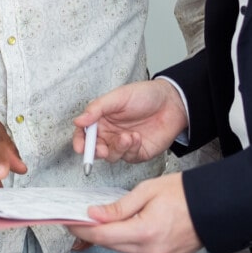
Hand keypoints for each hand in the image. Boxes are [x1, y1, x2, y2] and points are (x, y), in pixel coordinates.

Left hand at [68, 173, 201, 252]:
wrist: (214, 206)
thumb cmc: (184, 193)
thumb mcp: (147, 190)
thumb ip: (119, 206)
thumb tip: (95, 214)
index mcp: (146, 231)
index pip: (103, 235)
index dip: (81, 228)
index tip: (68, 220)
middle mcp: (152, 250)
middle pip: (111, 244)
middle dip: (93, 232)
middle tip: (79, 218)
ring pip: (123, 249)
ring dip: (111, 236)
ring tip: (101, 220)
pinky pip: (138, 251)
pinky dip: (128, 240)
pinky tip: (125, 227)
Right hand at [72, 79, 186, 164]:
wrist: (172, 102)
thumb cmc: (145, 95)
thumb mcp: (118, 96)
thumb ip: (97, 108)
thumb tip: (78, 120)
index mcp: (102, 119)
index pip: (85, 133)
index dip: (80, 142)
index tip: (80, 147)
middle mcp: (110, 133)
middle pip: (95, 149)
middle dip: (96, 152)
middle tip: (102, 149)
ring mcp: (124, 144)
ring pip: (112, 156)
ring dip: (117, 148)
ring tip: (127, 136)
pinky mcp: (138, 152)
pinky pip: (129, 157)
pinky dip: (131, 149)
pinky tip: (137, 137)